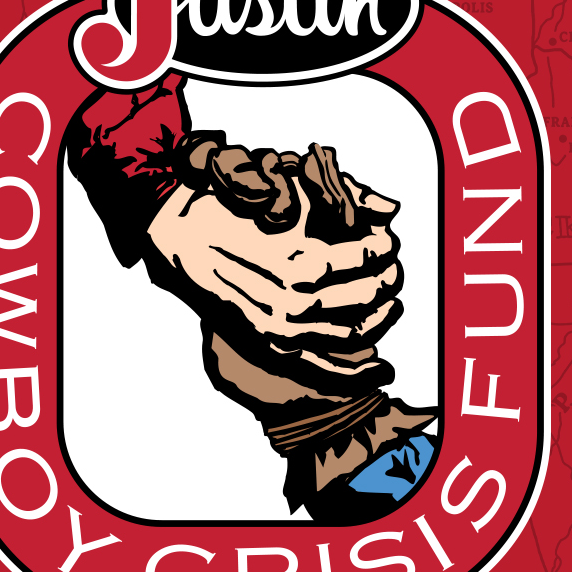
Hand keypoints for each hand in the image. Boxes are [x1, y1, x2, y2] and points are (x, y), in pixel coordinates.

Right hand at [144, 155, 402, 383]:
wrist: (180, 240)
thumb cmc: (234, 212)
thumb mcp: (287, 197)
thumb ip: (344, 199)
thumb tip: (391, 209)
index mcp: (304, 262)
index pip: (369, 256)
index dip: (384, 245)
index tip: (386, 239)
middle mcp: (296, 301)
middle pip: (368, 293)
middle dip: (389, 276)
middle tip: (391, 265)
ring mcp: (283, 329)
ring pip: (355, 331)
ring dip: (383, 316)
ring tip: (391, 301)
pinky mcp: (271, 347)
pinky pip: (324, 370)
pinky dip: (357, 375)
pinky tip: (384, 371)